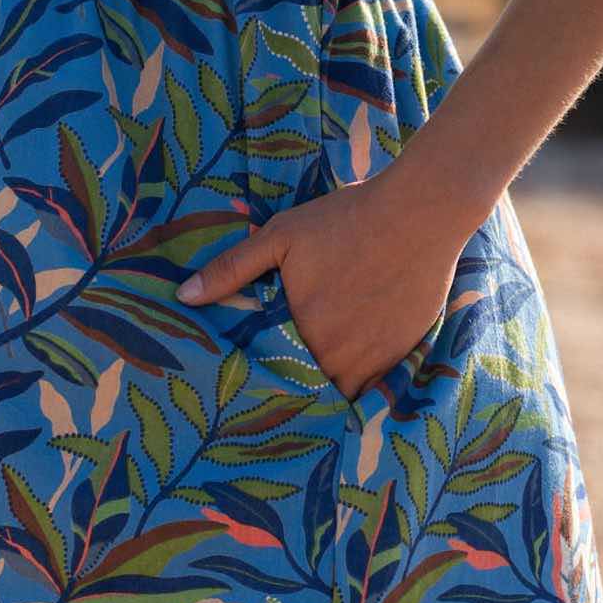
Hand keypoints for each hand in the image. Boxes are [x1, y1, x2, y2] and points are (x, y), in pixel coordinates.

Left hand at [176, 165, 482, 400]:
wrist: (419, 214)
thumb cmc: (345, 220)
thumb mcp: (281, 236)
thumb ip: (232, 269)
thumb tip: (183, 297)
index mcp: (301, 332)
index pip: (274, 375)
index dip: (266, 376)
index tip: (253, 379)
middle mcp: (336, 356)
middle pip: (308, 384)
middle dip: (296, 381)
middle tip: (284, 370)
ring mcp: (373, 359)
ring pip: (341, 387)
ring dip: (328, 381)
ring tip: (317, 365)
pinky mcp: (402, 354)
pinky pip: (373, 383)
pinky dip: (362, 376)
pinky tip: (354, 354)